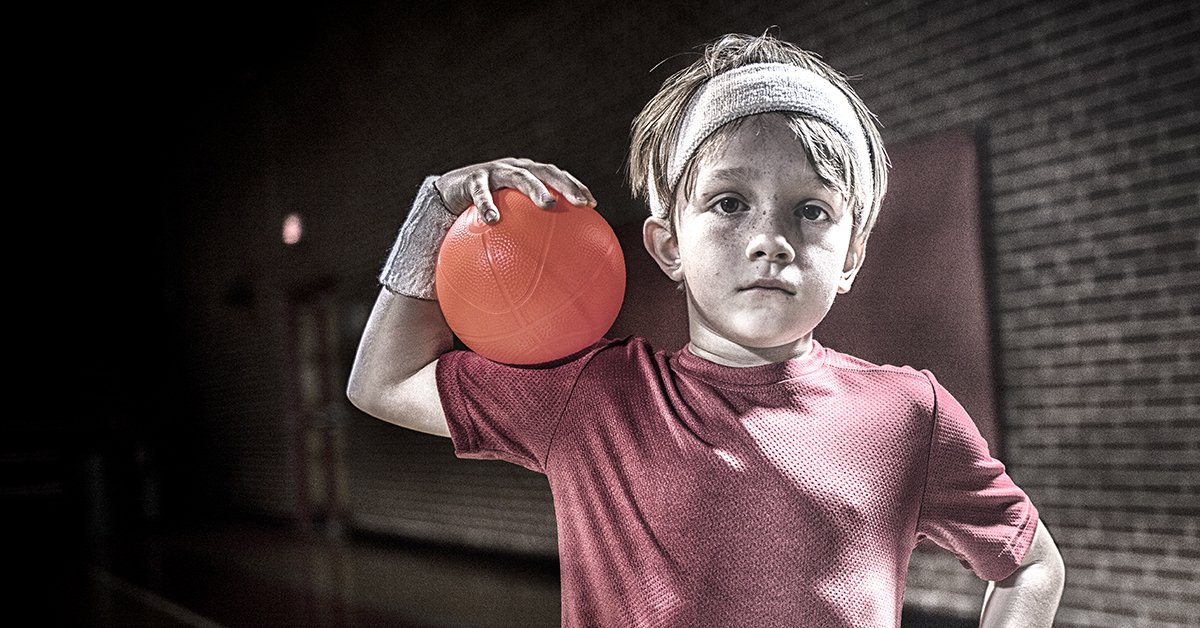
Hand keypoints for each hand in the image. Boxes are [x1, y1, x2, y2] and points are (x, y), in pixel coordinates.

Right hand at [434, 157, 597, 223]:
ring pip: (519, 175)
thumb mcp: (505, 223)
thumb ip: (524, 237)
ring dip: (535, 188)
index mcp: (527, 176)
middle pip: (545, 171)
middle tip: (579, 203)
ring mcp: (493, 171)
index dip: (575, 186)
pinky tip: (493, 220)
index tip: (592, 204)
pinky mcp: (471, 178)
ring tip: (547, 204)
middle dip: (564, 184)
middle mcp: (514, 169)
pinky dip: (488, 204)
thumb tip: (546, 272)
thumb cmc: (481, 215)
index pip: (556, 177)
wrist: (445, 197)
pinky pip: (481, 193)